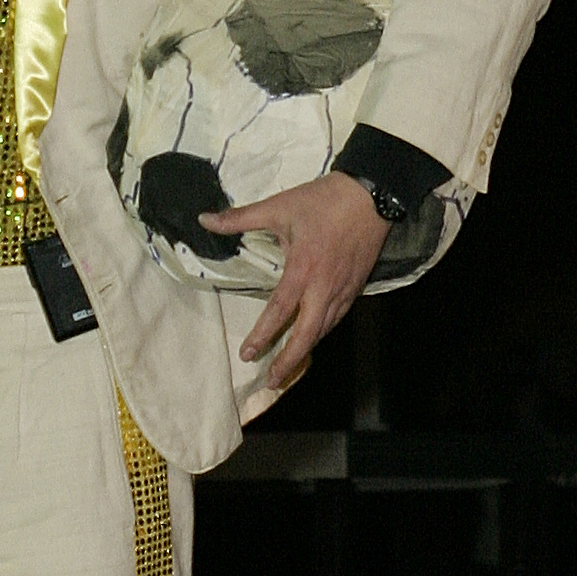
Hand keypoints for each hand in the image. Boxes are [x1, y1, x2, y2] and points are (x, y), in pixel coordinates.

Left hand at [200, 174, 389, 391]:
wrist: (372, 194)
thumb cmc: (323, 200)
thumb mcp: (278, 206)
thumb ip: (239, 218)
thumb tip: (204, 219)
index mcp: (303, 269)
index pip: (279, 311)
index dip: (262, 335)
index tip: (247, 354)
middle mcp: (324, 286)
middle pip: (307, 335)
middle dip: (288, 361)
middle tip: (271, 380)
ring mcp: (344, 289)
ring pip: (324, 329)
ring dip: (306, 350)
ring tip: (288, 367)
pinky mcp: (357, 286)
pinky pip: (338, 317)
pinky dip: (323, 332)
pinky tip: (313, 337)